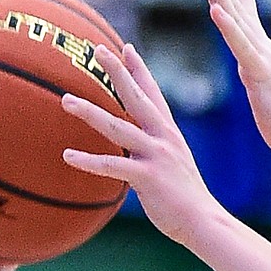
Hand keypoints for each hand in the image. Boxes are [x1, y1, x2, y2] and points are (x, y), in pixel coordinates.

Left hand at [62, 44, 217, 246]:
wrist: (203, 222)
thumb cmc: (187, 200)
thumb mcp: (174, 167)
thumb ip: (155, 154)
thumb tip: (135, 154)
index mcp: (169, 134)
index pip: (153, 94)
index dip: (139, 70)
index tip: (126, 48)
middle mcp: (163, 138)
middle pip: (136, 97)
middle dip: (117, 71)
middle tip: (97, 50)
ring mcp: (156, 155)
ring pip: (117, 127)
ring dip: (90, 112)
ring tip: (66, 100)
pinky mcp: (148, 177)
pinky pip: (112, 166)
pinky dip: (88, 162)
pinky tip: (68, 156)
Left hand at [196, 0, 270, 163]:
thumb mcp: (266, 95)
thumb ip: (256, 79)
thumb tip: (250, 72)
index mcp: (263, 56)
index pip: (247, 20)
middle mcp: (264, 50)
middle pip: (236, 10)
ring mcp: (263, 59)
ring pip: (236, 20)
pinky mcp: (261, 73)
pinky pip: (241, 46)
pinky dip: (228, 27)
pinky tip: (216, 9)